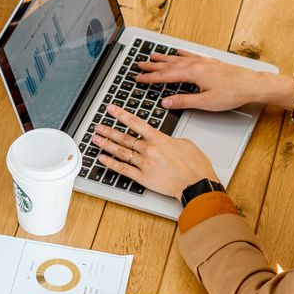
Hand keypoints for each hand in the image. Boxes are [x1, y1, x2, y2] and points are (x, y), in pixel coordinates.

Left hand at [89, 105, 217, 197]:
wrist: (197, 184)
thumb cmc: (195, 165)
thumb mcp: (185, 143)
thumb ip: (168, 139)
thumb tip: (161, 139)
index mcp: (159, 139)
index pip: (135, 123)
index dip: (121, 114)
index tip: (111, 109)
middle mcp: (149, 150)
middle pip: (124, 138)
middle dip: (109, 131)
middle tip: (98, 126)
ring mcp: (144, 164)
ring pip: (121, 152)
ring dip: (107, 145)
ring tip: (96, 140)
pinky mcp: (143, 178)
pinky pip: (123, 169)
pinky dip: (111, 164)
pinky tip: (103, 159)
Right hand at [135, 54, 291, 112]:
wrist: (252, 85)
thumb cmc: (233, 93)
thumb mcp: (206, 102)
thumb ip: (184, 101)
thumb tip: (166, 102)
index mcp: (193, 73)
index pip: (166, 76)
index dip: (151, 78)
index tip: (139, 79)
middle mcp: (197, 64)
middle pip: (169, 64)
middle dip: (153, 66)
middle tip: (139, 65)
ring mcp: (204, 62)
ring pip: (178, 58)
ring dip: (164, 58)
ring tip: (152, 56)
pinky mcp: (211, 62)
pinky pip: (191, 55)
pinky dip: (182, 53)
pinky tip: (177, 52)